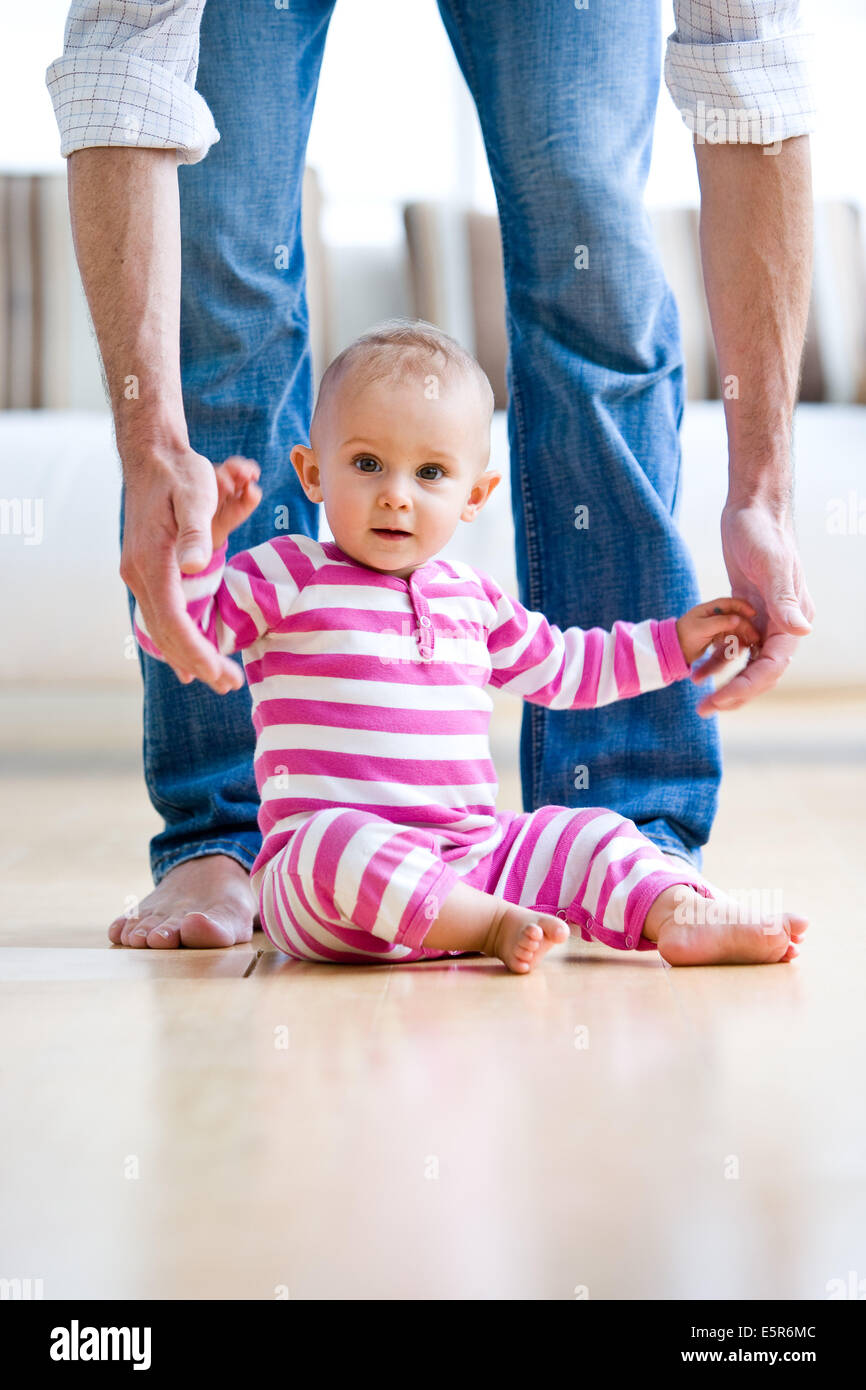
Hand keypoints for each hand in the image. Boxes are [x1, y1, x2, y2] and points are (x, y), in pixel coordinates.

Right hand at [119, 443, 253, 693]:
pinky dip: (175, 639)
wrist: (153, 455)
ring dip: (186, 656)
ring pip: (159, 628)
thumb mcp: (197, 493)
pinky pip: (159, 616)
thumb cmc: (182, 473)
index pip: (173, 622)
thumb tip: (195, 567)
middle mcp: (138, 573)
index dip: (197, 652)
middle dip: (197, 663)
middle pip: (165, 633)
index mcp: (152, 561)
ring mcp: (138, 573)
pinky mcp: (145, 570)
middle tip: (229, 686)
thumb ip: (199, 530)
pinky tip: (188, 660)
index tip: (221, 674)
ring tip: (215, 679)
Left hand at [676, 597, 762, 671]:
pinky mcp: (718, 637)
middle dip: (746, 627)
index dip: (743, 607)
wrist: (674, 651)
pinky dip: (736, 643)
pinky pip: (731, 638)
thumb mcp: (702, 628)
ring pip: (736, 629)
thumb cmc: (684, 636)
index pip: (731, 603)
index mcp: (710, 608)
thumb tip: (738, 619)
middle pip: (736, 617)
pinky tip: (740, 650)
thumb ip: (720, 622)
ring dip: (743, 636)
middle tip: (754, 637)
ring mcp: (717, 626)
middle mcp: (715, 616)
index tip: (754, 614)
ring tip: (749, 645)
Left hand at [691, 500, 814, 716]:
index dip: (748, 686)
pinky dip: (718, 659)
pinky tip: (697, 671)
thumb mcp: (771, 565)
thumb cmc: (762, 532)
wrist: (750, 509)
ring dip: (726, 681)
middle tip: (704, 710)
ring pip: (747, 662)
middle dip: (735, 692)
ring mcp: (764, 617)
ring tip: (699, 698)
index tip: (721, 700)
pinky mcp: (746, 609)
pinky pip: (734, 643)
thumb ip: (784, 601)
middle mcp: (782, 622)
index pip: (773, 665)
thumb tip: (801, 633)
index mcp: (793, 618)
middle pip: (760, 670)